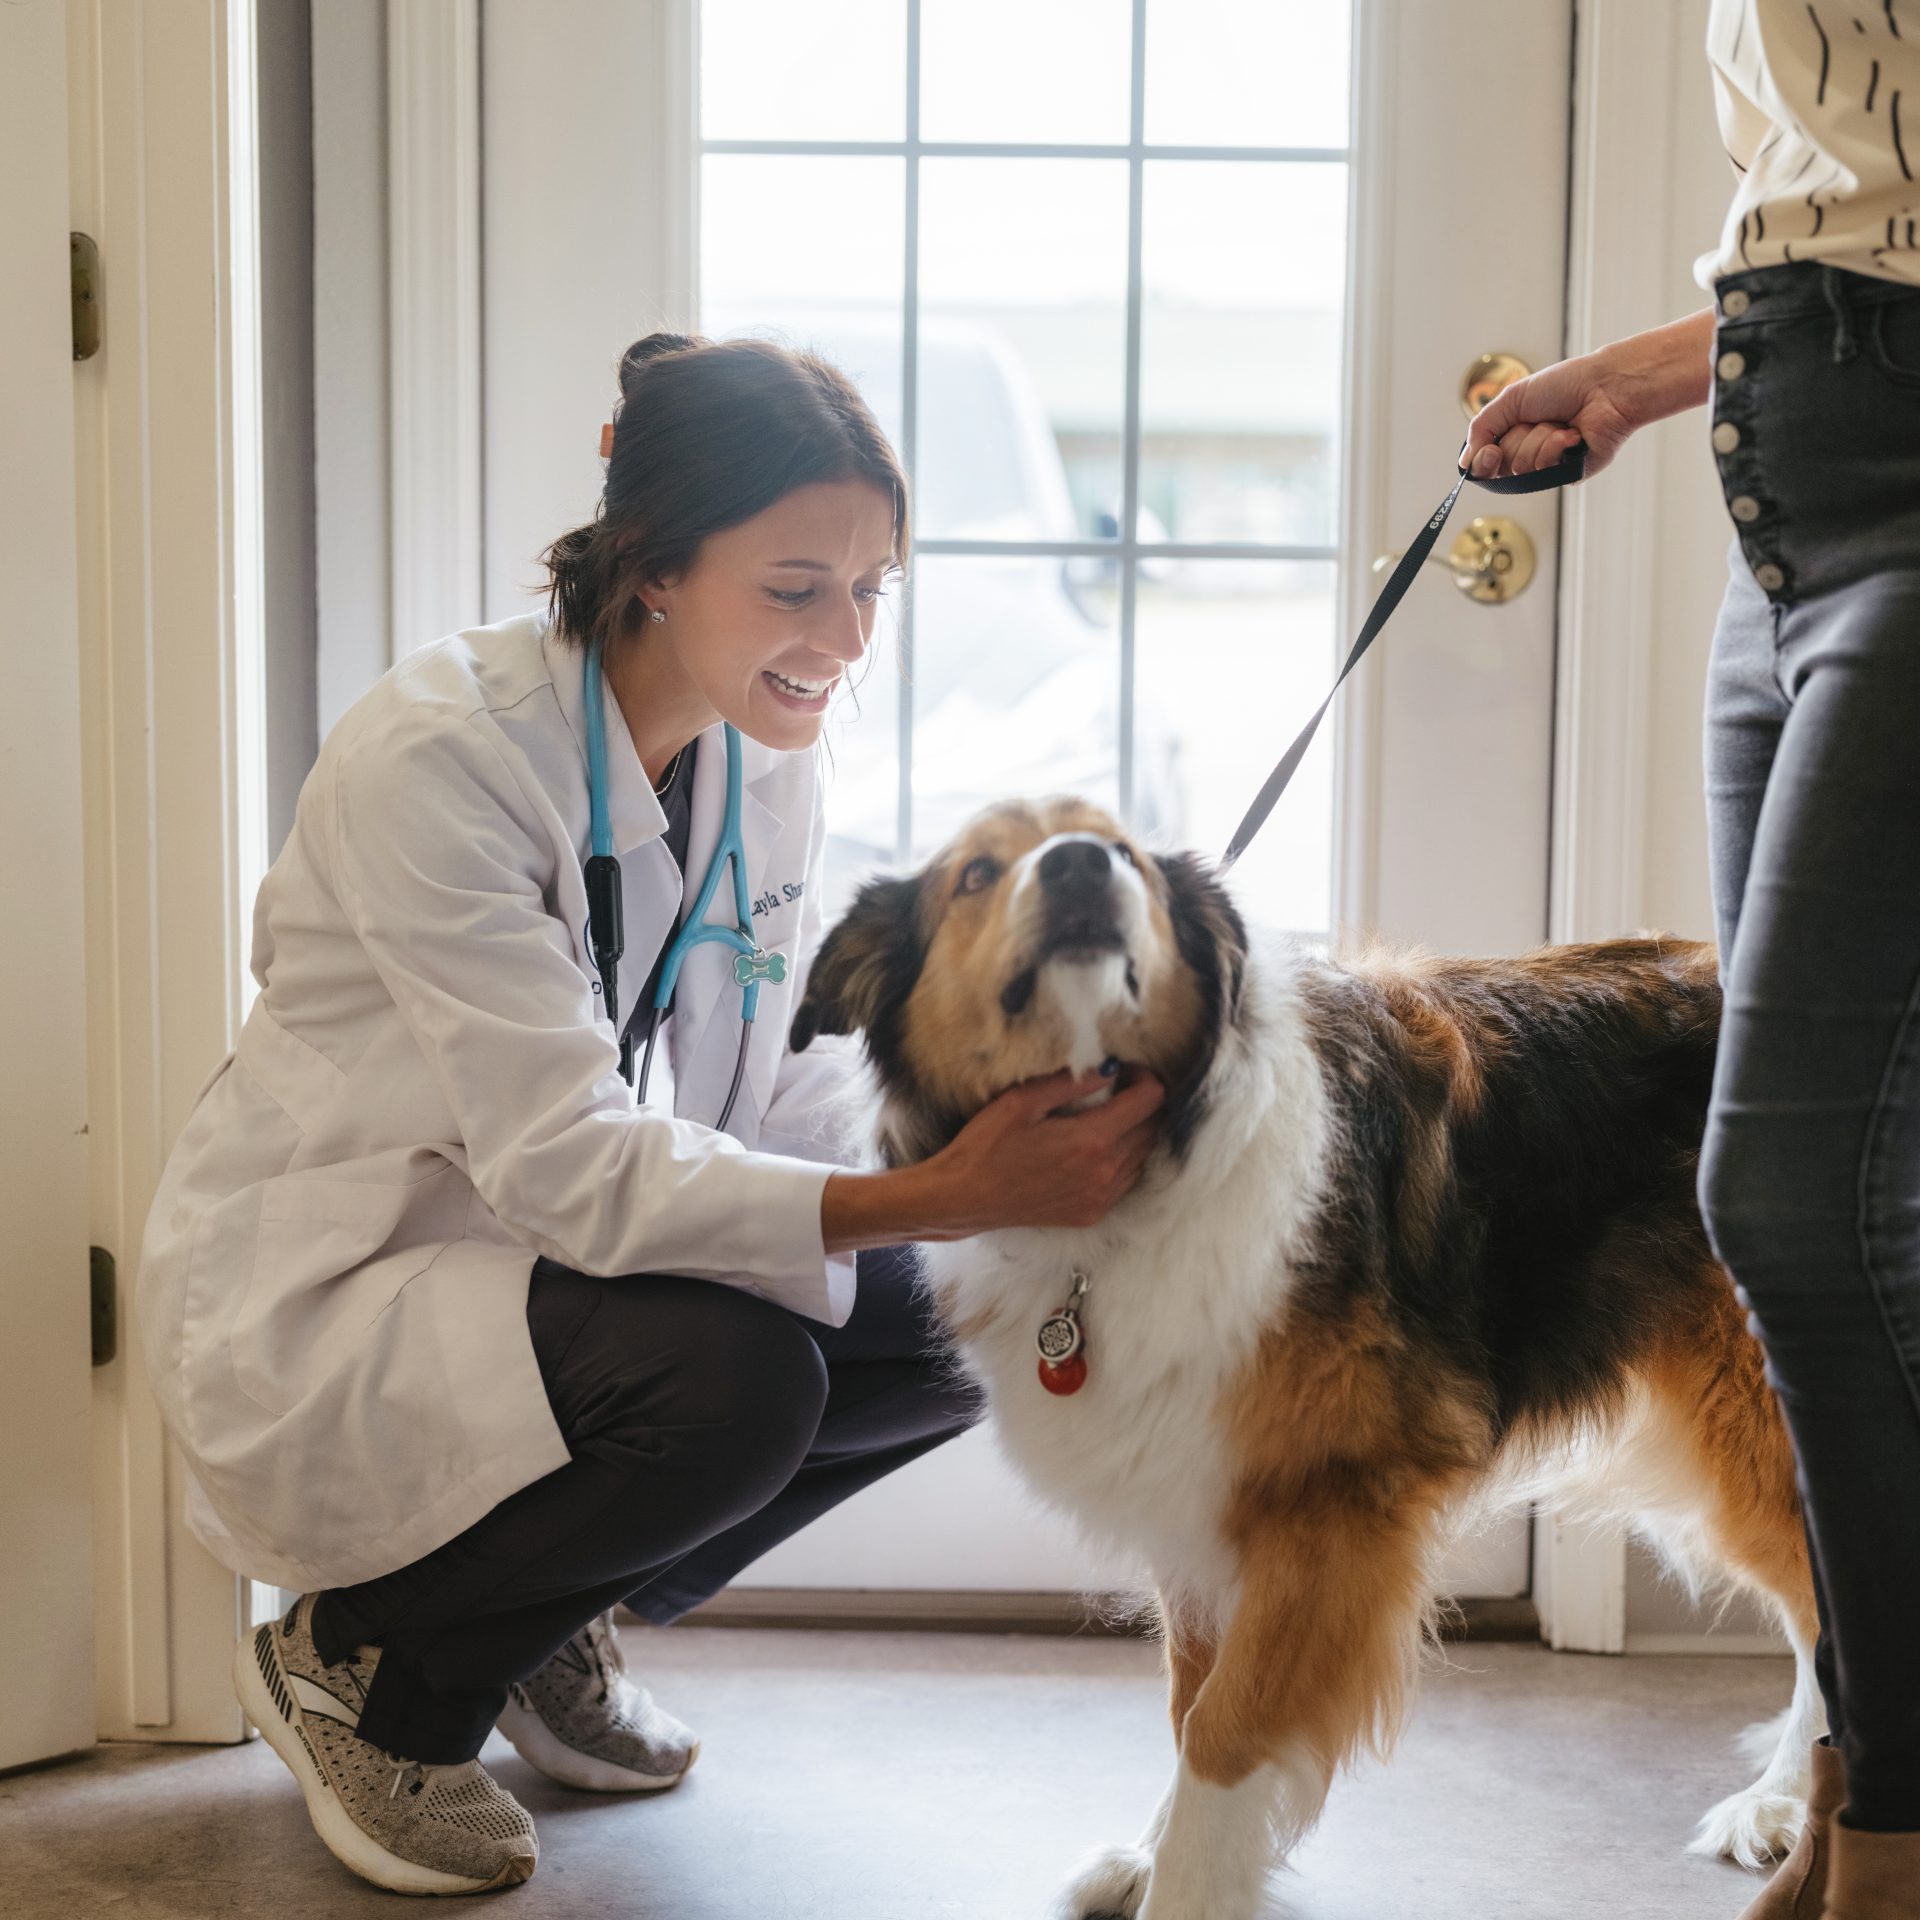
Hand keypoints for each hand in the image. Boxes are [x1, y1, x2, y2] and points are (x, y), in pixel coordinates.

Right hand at [918, 1066, 1167, 1236]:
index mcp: (1092, 1140)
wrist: (966, 1198)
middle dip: (1142, 1103)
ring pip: (1144, 1154)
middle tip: (1116, 1089)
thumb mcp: (1022, 1101)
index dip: (1144, 1078)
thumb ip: (1071, 1082)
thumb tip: (1110, 1069)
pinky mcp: (1093, 1213)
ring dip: (1135, 1131)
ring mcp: (1101, 1197)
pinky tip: (1094, 1148)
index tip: (1125, 1071)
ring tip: (1104, 1118)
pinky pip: (1127, 1179)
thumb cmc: (986, 1146)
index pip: (1150, 1101)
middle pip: (1153, 1127)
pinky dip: (1123, 1158)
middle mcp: (1105, 1172)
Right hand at [1460, 308, 1716, 481]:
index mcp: (1514, 436)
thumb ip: (1481, 428)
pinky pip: (1546, 472)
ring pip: (1522, 468)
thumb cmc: (1564, 385)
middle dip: (1514, 441)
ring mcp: (1549, 466)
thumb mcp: (1511, 399)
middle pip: (1500, 467)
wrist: (1604, 386)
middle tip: (1535, 421)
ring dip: (1538, 439)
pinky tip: (1573, 433)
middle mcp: (1529, 453)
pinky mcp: (1569, 474)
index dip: (1482, 461)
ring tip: (1560, 423)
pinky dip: (1555, 447)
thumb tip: (1465, 462)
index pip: (1484, 464)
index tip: (1488, 449)